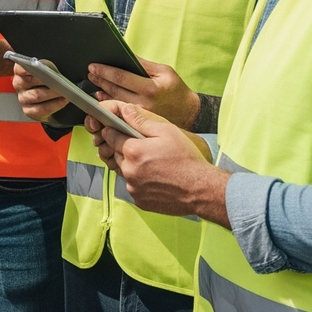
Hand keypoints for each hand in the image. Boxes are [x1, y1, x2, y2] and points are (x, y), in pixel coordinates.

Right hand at [7, 58, 67, 122]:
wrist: (48, 98)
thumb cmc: (47, 80)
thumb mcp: (47, 69)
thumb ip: (46, 67)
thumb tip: (52, 70)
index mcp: (20, 71)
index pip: (20, 68)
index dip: (29, 67)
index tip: (40, 67)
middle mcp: (19, 84)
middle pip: (30, 81)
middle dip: (46, 80)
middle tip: (59, 80)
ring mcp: (22, 98)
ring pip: (36, 96)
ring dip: (52, 93)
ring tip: (64, 91)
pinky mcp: (28, 110)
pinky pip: (41, 109)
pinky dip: (54, 104)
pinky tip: (63, 100)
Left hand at [87, 58, 199, 128]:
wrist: (190, 114)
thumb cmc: (177, 90)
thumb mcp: (165, 72)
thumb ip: (144, 64)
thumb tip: (125, 54)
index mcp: (150, 88)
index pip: (121, 77)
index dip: (104, 71)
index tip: (93, 66)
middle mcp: (143, 104)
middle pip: (114, 90)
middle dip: (100, 80)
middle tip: (90, 73)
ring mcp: (140, 116)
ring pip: (114, 103)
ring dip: (102, 93)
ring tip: (94, 83)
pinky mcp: (140, 125)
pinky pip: (120, 113)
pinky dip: (110, 104)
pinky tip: (103, 98)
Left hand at [92, 102, 227, 225]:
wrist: (201, 189)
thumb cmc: (186, 159)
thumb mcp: (167, 131)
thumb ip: (141, 120)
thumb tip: (124, 110)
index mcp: (133, 150)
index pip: (110, 136)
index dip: (115, 131)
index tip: (121, 131)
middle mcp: (129, 170)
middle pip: (117, 154)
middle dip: (126, 150)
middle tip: (146, 150)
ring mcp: (133, 187)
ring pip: (125, 171)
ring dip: (133, 166)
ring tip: (153, 164)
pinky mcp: (139, 200)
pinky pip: (133, 187)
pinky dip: (140, 182)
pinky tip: (156, 178)